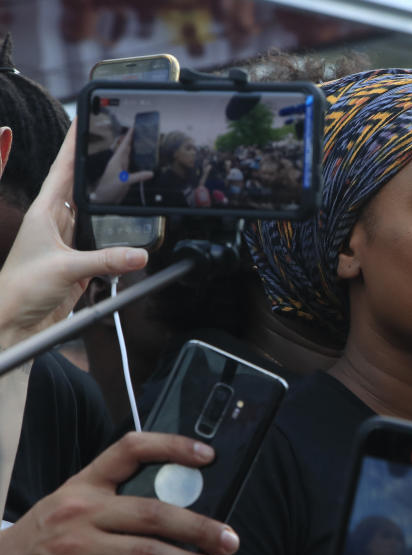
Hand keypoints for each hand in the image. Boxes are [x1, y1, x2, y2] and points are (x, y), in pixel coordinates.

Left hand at [0, 121, 148, 346]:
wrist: (16, 324)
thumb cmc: (21, 289)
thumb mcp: (66, 269)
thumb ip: (106, 260)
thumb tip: (140, 255)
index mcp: (45, 213)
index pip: (63, 169)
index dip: (74, 144)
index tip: (87, 120)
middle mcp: (57, 223)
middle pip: (84, 187)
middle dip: (101, 168)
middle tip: (120, 146)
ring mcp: (69, 243)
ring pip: (96, 214)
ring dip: (111, 204)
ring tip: (133, 184)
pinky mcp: (80, 264)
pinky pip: (105, 245)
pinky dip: (118, 240)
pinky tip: (130, 236)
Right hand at [0, 432, 239, 554]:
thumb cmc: (44, 539)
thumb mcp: (71, 503)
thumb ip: (116, 498)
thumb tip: (181, 505)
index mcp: (86, 483)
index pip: (131, 450)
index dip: (172, 447)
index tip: (207, 456)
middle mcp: (83, 511)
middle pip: (153, 513)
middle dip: (199, 528)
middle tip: (230, 540)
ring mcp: (78, 550)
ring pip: (148, 554)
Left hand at [90, 126, 153, 204]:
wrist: (103, 199)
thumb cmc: (109, 188)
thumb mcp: (124, 181)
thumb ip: (138, 177)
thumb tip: (151, 173)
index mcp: (117, 160)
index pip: (124, 145)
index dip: (129, 136)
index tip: (134, 128)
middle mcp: (119, 163)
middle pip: (127, 148)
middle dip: (133, 140)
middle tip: (141, 133)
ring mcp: (122, 169)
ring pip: (129, 156)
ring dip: (135, 149)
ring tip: (143, 143)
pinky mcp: (125, 176)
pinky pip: (132, 165)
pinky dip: (137, 161)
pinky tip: (143, 160)